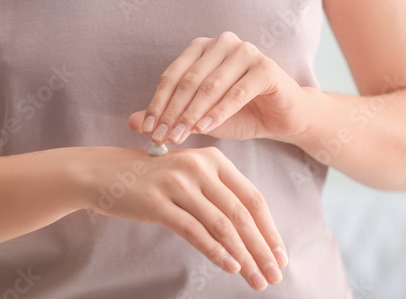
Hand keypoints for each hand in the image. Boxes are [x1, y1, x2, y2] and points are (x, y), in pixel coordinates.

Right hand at [80, 146, 288, 290]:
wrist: (105, 173)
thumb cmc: (151, 179)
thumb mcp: (189, 176)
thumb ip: (217, 194)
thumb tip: (249, 233)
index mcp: (213, 159)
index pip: (252, 197)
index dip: (269, 229)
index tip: (280, 255)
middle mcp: (198, 167)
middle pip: (241, 214)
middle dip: (262, 248)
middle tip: (274, 275)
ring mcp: (177, 184)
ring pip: (221, 225)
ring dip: (243, 256)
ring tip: (257, 280)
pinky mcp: (157, 203)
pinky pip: (193, 231)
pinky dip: (215, 252)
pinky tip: (230, 267)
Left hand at [129, 31, 309, 143]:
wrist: (281, 118)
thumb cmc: (238, 115)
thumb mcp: (198, 118)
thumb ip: (169, 117)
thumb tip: (133, 123)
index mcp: (201, 50)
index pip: (172, 77)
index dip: (158, 104)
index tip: (148, 130)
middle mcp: (221, 44)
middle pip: (188, 81)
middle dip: (172, 113)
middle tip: (161, 138)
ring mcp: (245, 52)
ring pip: (210, 86)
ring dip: (191, 114)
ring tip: (179, 137)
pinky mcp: (266, 68)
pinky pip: (237, 92)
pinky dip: (218, 112)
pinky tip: (204, 130)